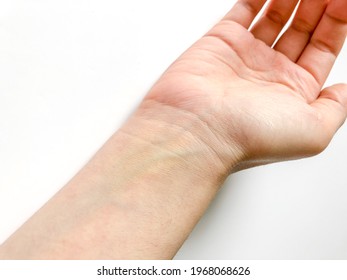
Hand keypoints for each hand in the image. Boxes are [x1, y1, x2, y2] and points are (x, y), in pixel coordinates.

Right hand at [146, 0, 346, 170]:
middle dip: (318, 5)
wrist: (198, 129)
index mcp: (292, 92)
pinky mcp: (221, 41)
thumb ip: (336, 108)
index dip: (338, 22)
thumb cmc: (248, 136)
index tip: (344, 0)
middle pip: (302, 28)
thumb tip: (343, 91)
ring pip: (275, 15)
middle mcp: (269, 73)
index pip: (322, 48)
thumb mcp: (314, 133)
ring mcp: (245, 55)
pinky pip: (245, 8)